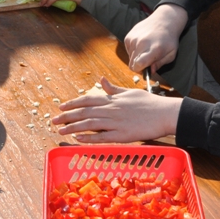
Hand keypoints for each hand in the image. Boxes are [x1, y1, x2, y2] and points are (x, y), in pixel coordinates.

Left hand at [51, 77, 180, 142]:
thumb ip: (113, 88)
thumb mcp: (129, 91)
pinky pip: (102, 137)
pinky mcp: (122, 135)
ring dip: (73, 128)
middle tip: (54, 121)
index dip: (73, 104)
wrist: (165, 113)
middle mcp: (111, 109)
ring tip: (61, 131)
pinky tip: (78, 138)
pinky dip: (89, 138)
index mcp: (112, 99)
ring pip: (90, 124)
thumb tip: (101, 79)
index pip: (87, 100)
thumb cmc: (149, 102)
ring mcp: (116, 122)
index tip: (62, 107)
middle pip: (84, 112)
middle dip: (67, 116)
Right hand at [124, 4, 187, 73]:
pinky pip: (128, 50)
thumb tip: (150, 71)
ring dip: (137, 57)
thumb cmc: (169, 39)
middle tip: (148, 60)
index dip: (140, 70)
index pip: (139, 64)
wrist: (164, 20)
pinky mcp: (128, 36)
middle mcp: (141, 43)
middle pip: (132, 64)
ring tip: (146, 49)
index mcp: (154, 49)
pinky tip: (142, 45)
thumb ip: (160, 64)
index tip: (145, 69)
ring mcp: (133, 39)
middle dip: (139, 65)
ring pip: (130, 57)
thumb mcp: (171, 54)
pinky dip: (134, 50)